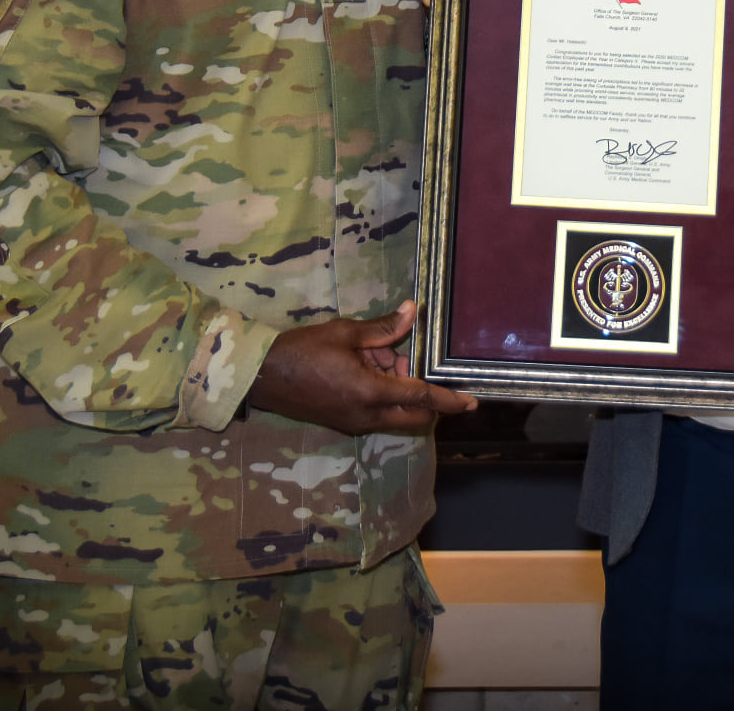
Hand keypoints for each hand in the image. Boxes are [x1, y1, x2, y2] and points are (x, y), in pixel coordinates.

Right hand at [247, 300, 476, 435]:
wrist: (260, 377)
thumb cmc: (302, 351)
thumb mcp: (345, 334)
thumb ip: (383, 328)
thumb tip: (413, 311)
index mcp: (371, 394)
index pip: (421, 398)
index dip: (449, 400)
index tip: (472, 403)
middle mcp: (367, 416)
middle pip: (414, 414)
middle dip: (424, 393)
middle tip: (405, 359)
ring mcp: (354, 423)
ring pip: (395, 413)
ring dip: (398, 390)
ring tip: (377, 354)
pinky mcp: (344, 423)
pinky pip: (377, 413)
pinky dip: (383, 394)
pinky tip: (365, 365)